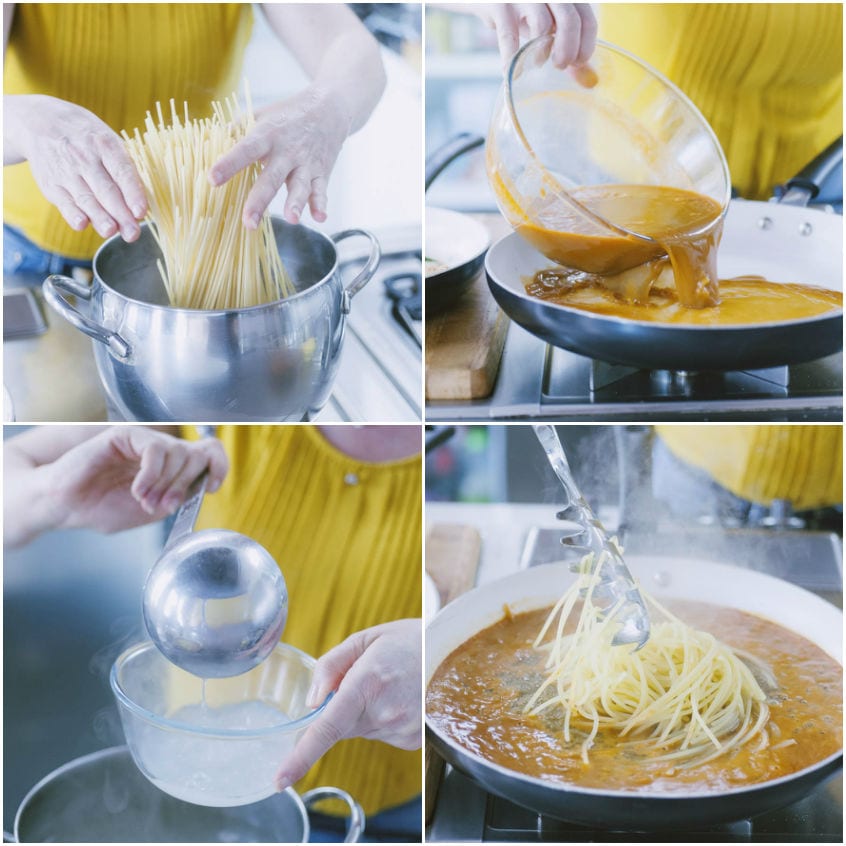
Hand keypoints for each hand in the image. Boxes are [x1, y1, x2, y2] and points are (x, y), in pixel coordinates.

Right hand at [4, 94, 147, 240]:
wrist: (41, 121)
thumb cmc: (88, 138)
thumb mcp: (108, 141)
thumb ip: (125, 169)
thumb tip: (141, 205)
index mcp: (106, 145)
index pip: (122, 172)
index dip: (133, 193)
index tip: (141, 212)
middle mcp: (85, 157)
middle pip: (106, 190)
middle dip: (121, 214)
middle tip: (133, 234)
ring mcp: (66, 171)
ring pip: (86, 198)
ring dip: (99, 218)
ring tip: (111, 232)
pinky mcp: (50, 183)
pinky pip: (63, 201)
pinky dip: (72, 214)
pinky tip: (82, 224)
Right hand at [39, 427, 227, 534]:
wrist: (64, 506)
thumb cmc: (101, 508)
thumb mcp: (151, 512)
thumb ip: (176, 500)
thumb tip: (197, 490)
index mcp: (171, 467)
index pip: (209, 453)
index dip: (218, 466)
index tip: (211, 487)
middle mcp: (161, 451)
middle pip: (196, 456)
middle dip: (183, 486)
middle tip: (162, 504)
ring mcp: (144, 441)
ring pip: (178, 452)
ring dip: (165, 483)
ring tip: (144, 500)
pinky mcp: (125, 436)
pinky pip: (155, 449)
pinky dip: (151, 474)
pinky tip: (138, 489)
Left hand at [208, 85, 350, 227]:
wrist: (329, 108)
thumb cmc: (286, 116)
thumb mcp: (261, 115)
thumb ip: (236, 130)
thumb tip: (204, 141)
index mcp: (267, 134)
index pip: (245, 150)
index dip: (229, 164)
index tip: (212, 179)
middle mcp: (286, 151)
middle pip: (271, 178)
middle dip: (259, 200)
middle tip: (248, 222)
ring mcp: (306, 163)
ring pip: (300, 186)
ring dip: (296, 203)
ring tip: (291, 219)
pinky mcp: (322, 173)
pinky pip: (321, 191)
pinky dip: (321, 204)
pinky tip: (319, 218)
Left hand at [275, 619, 421, 789]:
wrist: (453, 651)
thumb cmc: (409, 641)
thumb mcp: (365, 639)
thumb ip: (331, 665)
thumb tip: (312, 700)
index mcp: (368, 682)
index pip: (327, 727)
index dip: (301, 756)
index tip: (281, 778)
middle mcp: (385, 711)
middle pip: (341, 725)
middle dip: (343, 707)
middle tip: (368, 678)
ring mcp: (401, 729)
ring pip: (362, 729)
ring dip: (366, 711)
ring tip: (391, 684)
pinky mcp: (412, 740)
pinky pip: (382, 734)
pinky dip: (384, 718)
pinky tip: (402, 698)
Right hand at [474, 4, 596, 70]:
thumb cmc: (522, 11)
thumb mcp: (548, 23)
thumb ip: (568, 47)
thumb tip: (589, 81)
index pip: (587, 18)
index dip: (586, 45)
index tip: (577, 63)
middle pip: (570, 20)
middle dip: (568, 50)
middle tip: (560, 65)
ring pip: (542, 25)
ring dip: (541, 52)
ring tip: (537, 62)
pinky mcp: (500, 4)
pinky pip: (509, 36)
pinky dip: (511, 59)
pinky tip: (509, 72)